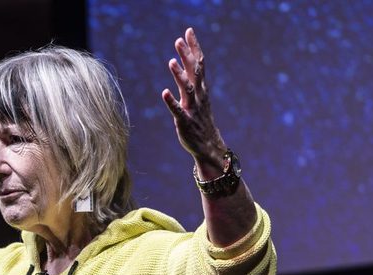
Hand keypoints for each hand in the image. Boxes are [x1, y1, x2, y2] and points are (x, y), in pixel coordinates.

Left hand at [161, 27, 228, 174]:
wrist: (208, 146)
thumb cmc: (200, 119)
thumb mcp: (198, 96)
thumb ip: (192, 78)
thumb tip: (186, 60)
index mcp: (201, 88)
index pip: (199, 63)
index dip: (194, 47)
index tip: (188, 31)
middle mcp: (198, 96)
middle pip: (194, 72)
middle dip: (187, 56)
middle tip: (179, 40)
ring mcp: (192, 109)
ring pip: (187, 89)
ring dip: (179, 75)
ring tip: (171, 62)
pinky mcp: (185, 122)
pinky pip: (178, 111)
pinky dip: (171, 102)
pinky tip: (164, 93)